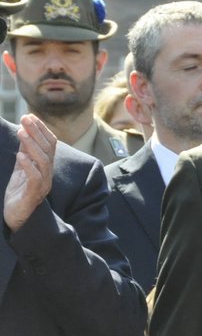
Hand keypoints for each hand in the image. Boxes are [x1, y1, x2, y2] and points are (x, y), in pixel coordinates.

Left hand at [5, 114, 56, 231]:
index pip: (50, 144)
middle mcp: (48, 175)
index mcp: (46, 167)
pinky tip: (20, 155)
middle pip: (48, 149)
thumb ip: (25, 152)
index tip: (29, 116)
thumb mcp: (22, 168)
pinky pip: (35, 178)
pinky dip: (28, 165)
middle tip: (25, 118)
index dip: (41, 129)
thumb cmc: (19, 193)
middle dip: (37, 132)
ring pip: (43, 161)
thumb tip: (24, 131)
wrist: (17, 218)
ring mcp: (42, 185)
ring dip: (31, 145)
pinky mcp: (33, 195)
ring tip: (21, 132)